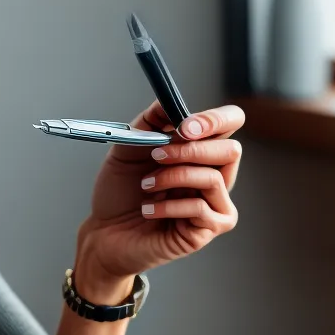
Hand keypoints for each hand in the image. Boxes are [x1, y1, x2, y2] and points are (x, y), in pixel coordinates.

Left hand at [73, 102, 243, 300]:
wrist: (103, 232)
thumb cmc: (120, 193)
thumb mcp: (130, 147)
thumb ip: (151, 122)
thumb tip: (170, 102)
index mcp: (200, 152)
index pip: (230, 124)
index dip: (216, 120)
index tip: (184, 127)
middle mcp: (213, 177)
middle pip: (231, 151)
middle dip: (190, 150)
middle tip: (156, 155)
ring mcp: (213, 206)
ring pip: (213, 179)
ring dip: (173, 177)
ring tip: (146, 186)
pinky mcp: (204, 232)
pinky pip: (200, 209)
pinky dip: (169, 206)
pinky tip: (149, 210)